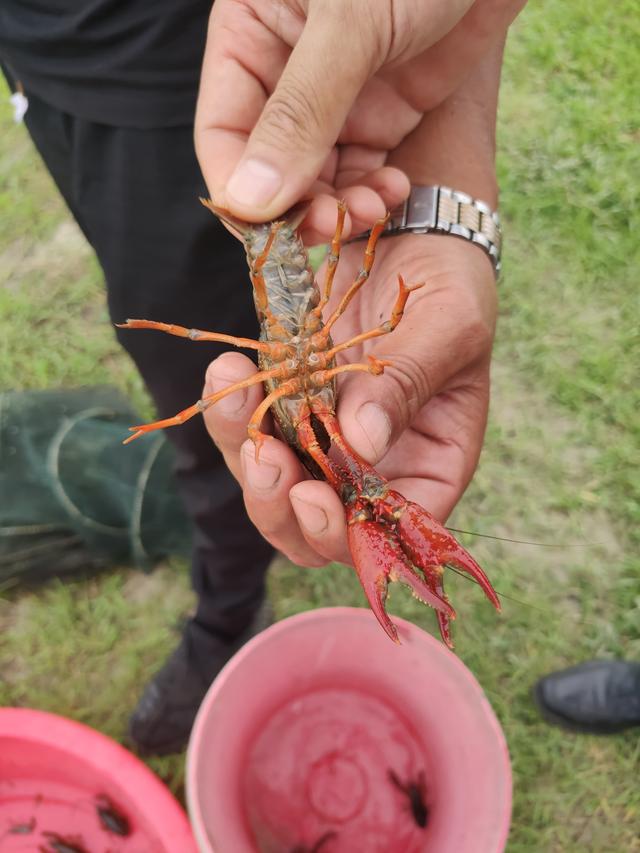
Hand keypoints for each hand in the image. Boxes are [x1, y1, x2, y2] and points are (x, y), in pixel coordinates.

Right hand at [195, 0, 525, 241]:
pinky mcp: (385, 111)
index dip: (241, 188)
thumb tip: (249, 199)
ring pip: (317, 178)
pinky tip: (391, 194)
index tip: (269, 230)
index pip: (222, 129)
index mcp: (250, 32)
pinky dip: (373, 195)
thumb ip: (299, 113)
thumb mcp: (350, 26)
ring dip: (338, 207)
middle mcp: (285, 70)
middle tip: (330, 226)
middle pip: (269, 166)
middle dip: (297, 204)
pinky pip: (362, 172)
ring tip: (368, 212)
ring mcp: (337, 96)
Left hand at [202, 235, 496, 567]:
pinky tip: (226, 369)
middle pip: (313, 526)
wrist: (414, 237)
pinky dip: (231, 406)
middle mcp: (376, 465)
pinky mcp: (291, 403)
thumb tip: (362, 442)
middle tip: (261, 454)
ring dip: (241, 447)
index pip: (384, 532)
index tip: (312, 494)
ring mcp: (327, 437)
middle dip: (277, 502)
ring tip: (228, 388)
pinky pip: (251, 425)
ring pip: (271, 481)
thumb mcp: (448, 326)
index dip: (343, 533)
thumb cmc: (452, 283)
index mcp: (430, 464)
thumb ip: (408, 382)